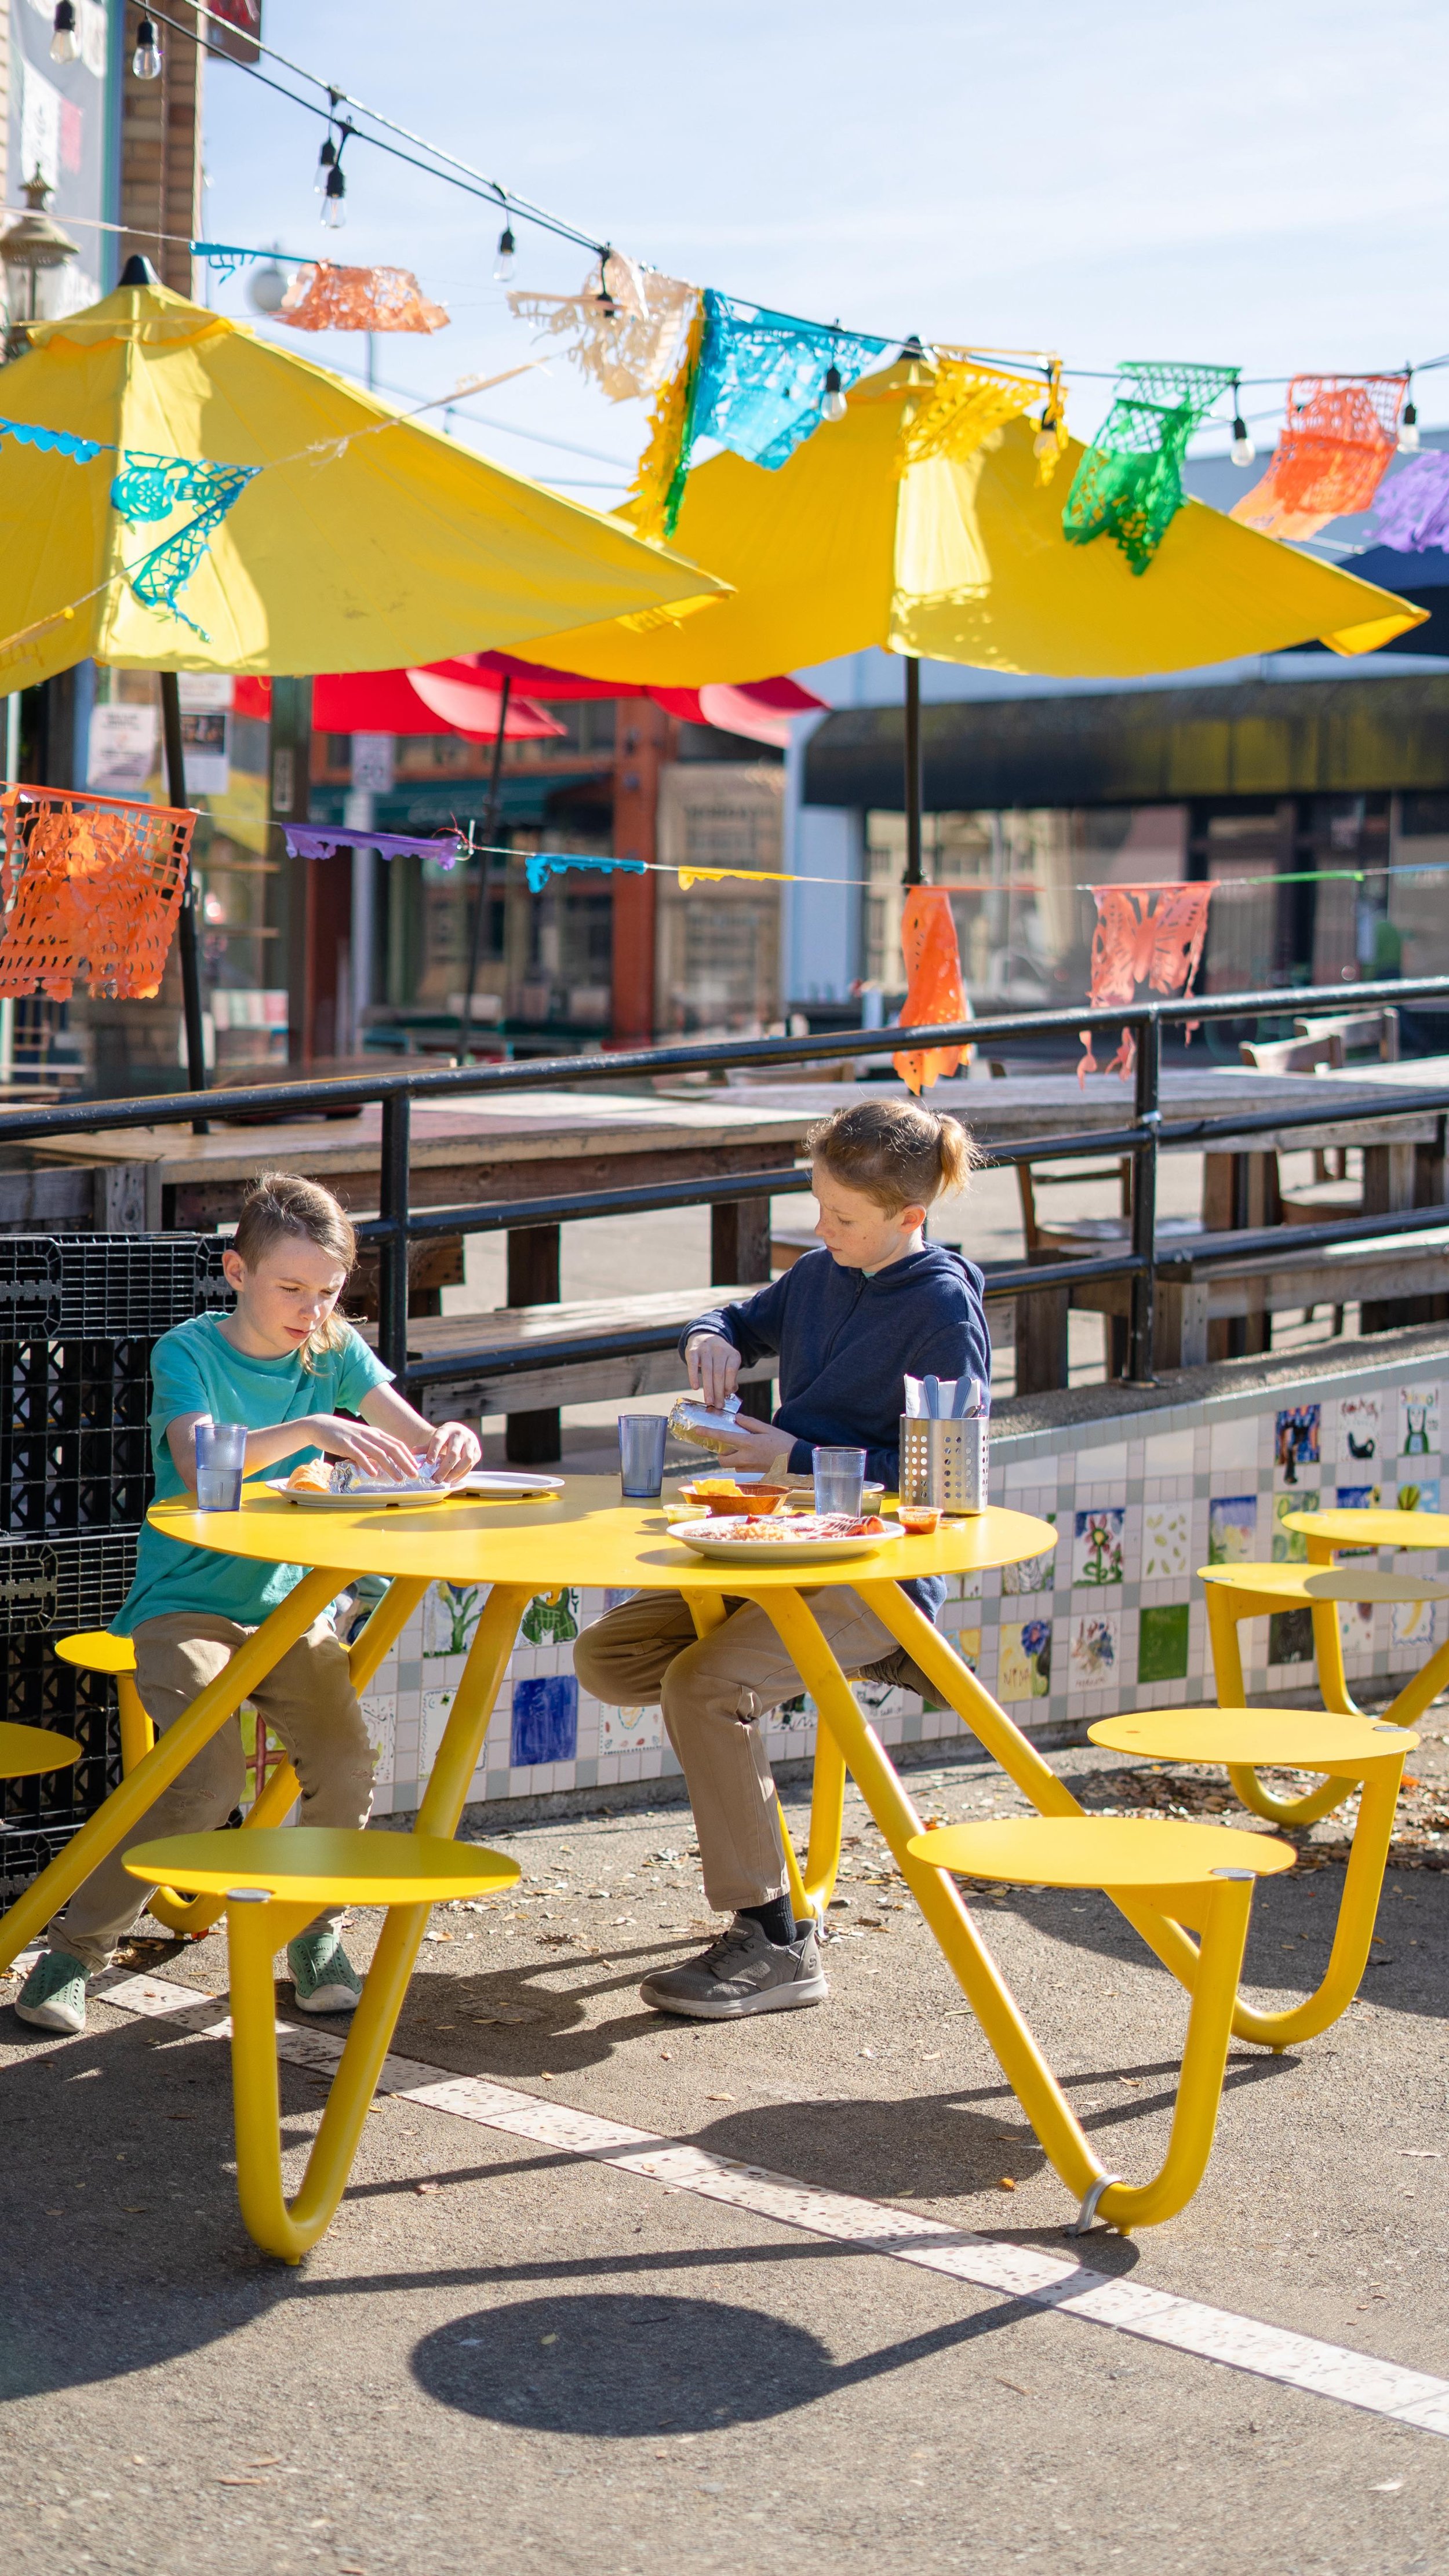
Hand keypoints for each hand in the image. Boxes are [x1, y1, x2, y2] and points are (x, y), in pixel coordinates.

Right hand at [308, 1414, 425, 1482]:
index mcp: (375, 1433)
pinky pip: (359, 1455)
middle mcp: (370, 1435)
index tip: (417, 1467)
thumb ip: (374, 1447)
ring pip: (379, 1453)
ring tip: (399, 1478)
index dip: (408, 1456)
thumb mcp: (362, 1438)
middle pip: (392, 1449)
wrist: (320, 1426)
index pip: (397, 1444)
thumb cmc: (343, 1435)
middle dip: (405, 1462)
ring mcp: (358, 1440)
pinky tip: (374, 1474)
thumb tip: (386, 1462)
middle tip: (414, 1474)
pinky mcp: (346, 1445)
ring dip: (391, 1467)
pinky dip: (368, 1465)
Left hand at [424, 1420, 480, 1485]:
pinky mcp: (477, 1451)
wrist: (459, 1432)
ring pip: (466, 1460)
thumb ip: (424, 1448)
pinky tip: (453, 1479)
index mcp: (446, 1430)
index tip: (428, 1462)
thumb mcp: (434, 1440)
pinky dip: (462, 1474)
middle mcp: (460, 1434)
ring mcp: (471, 1442)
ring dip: (455, 1473)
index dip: (433, 1451)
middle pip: (453, 1453)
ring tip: (446, 1480)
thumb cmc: (444, 1438)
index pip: (439, 1440)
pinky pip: (471, 1465)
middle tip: (436, 1479)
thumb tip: (413, 1454)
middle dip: (444, 1468)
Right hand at [687, 1332, 740, 1409]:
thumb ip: (730, 1378)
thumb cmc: (719, 1357)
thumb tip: (729, 1393)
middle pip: (719, 1374)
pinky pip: (693, 1365)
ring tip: (708, 1401)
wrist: (705, 1336)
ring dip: (708, 1388)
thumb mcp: (728, 1363)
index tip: (726, 1398)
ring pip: (707, 1371)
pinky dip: (693, 1376)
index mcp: (732, 1354)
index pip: (731, 1372)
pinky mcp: (693, 1351)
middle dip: (718, 1392)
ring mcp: (706, 1349)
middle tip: (718, 1405)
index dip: (728, 1386)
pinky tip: (695, 1387)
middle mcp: (720, 1350)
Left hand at [714, 1413, 792, 1476]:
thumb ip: (750, 1423)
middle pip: (722, 1459)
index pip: (723, 1437)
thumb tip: (736, 1419)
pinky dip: (742, 1462)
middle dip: (721, 1453)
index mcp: (748, 1443)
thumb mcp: (768, 1428)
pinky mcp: (754, 1474)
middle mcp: (746, 1457)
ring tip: (745, 1450)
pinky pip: (741, 1468)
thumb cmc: (784, 1442)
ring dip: (733, 1458)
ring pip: (732, 1464)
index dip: (708, 1433)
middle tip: (729, 1445)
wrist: (797, 1461)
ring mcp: (749, 1467)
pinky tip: (754, 1456)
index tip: (697, 1430)